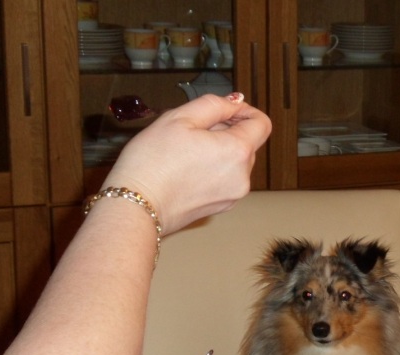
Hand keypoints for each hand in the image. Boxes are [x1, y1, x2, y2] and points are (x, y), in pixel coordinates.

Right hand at [102, 93, 271, 234]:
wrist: (137, 207)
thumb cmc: (152, 162)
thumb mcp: (179, 117)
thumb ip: (214, 105)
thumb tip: (236, 102)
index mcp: (237, 152)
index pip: (262, 124)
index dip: (245, 111)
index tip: (223, 110)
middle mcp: (243, 176)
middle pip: (248, 143)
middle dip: (226, 130)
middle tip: (192, 131)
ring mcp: (234, 194)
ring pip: (236, 161)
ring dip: (218, 150)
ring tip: (185, 152)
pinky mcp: (222, 206)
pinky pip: (226, 178)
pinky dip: (213, 168)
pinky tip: (186, 169)